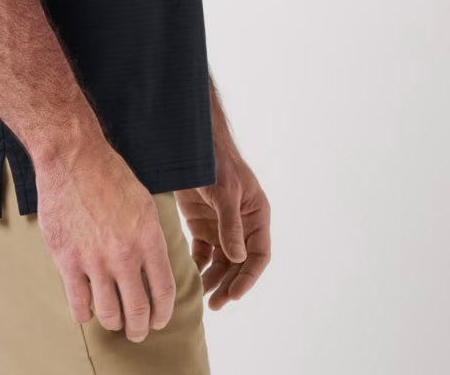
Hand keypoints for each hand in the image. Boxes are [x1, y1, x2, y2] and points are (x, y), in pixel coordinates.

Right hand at [33, 142, 176, 342]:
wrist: (72, 157)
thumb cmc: (109, 174)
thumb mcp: (144, 203)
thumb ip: (150, 238)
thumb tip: (154, 267)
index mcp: (148, 238)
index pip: (163, 292)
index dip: (163, 314)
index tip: (158, 321)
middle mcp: (123, 254)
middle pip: (138, 311)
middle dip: (139, 328)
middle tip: (136, 331)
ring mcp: (94, 259)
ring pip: (108, 314)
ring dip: (113, 323)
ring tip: (113, 320)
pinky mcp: (67, 260)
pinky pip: (78, 304)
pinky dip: (85, 313)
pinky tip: (87, 307)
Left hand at [174, 150, 270, 309]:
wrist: (192, 146)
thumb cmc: (217, 163)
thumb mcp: (225, 192)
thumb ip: (230, 224)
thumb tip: (237, 258)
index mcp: (256, 216)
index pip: (258, 255)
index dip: (248, 277)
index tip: (234, 295)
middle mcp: (241, 225)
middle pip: (239, 263)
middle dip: (229, 284)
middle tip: (216, 304)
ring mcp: (221, 226)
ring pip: (221, 262)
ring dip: (213, 279)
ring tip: (202, 297)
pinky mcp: (201, 224)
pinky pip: (203, 252)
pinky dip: (198, 265)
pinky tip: (191, 277)